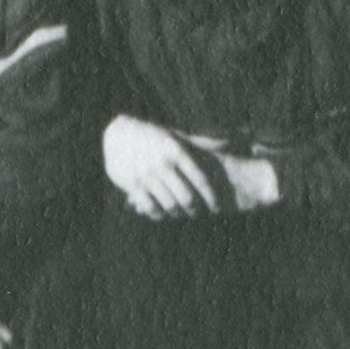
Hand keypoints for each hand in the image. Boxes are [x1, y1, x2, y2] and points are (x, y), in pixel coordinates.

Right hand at [103, 114, 232, 221]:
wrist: (119, 133)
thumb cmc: (153, 136)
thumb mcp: (176, 135)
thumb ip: (200, 141)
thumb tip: (230, 139)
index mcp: (177, 151)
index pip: (201, 180)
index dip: (211, 197)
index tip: (217, 207)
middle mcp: (163, 163)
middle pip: (187, 197)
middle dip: (196, 210)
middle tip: (198, 213)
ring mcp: (147, 175)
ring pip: (169, 205)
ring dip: (178, 214)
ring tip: (181, 214)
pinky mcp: (131, 185)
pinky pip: (150, 208)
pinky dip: (158, 214)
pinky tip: (162, 214)